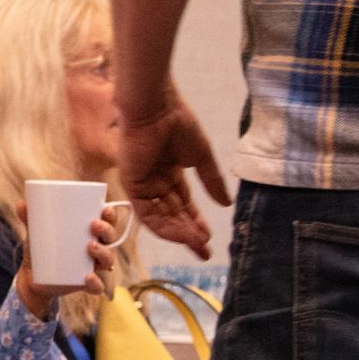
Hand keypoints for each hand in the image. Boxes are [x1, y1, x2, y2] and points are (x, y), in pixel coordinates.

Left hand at [13, 202, 118, 318]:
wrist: (32, 277)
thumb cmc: (40, 248)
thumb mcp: (35, 232)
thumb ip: (30, 218)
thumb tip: (22, 205)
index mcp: (89, 232)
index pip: (107, 221)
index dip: (111, 215)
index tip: (105, 209)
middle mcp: (96, 249)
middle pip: (111, 238)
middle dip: (107, 230)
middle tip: (94, 225)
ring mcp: (93, 267)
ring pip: (108, 260)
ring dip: (104, 253)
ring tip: (91, 246)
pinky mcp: (86, 284)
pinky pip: (98, 286)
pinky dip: (96, 283)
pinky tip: (88, 277)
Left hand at [117, 93, 230, 259]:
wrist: (157, 108)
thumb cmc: (178, 124)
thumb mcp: (201, 157)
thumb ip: (211, 181)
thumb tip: (226, 204)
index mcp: (170, 172)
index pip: (183, 204)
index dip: (196, 222)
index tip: (209, 239)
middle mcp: (155, 181)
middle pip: (172, 214)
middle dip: (189, 234)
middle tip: (205, 251)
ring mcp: (143, 184)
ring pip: (160, 217)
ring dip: (179, 232)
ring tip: (198, 244)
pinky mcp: (132, 185)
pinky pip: (147, 213)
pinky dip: (164, 226)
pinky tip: (182, 234)